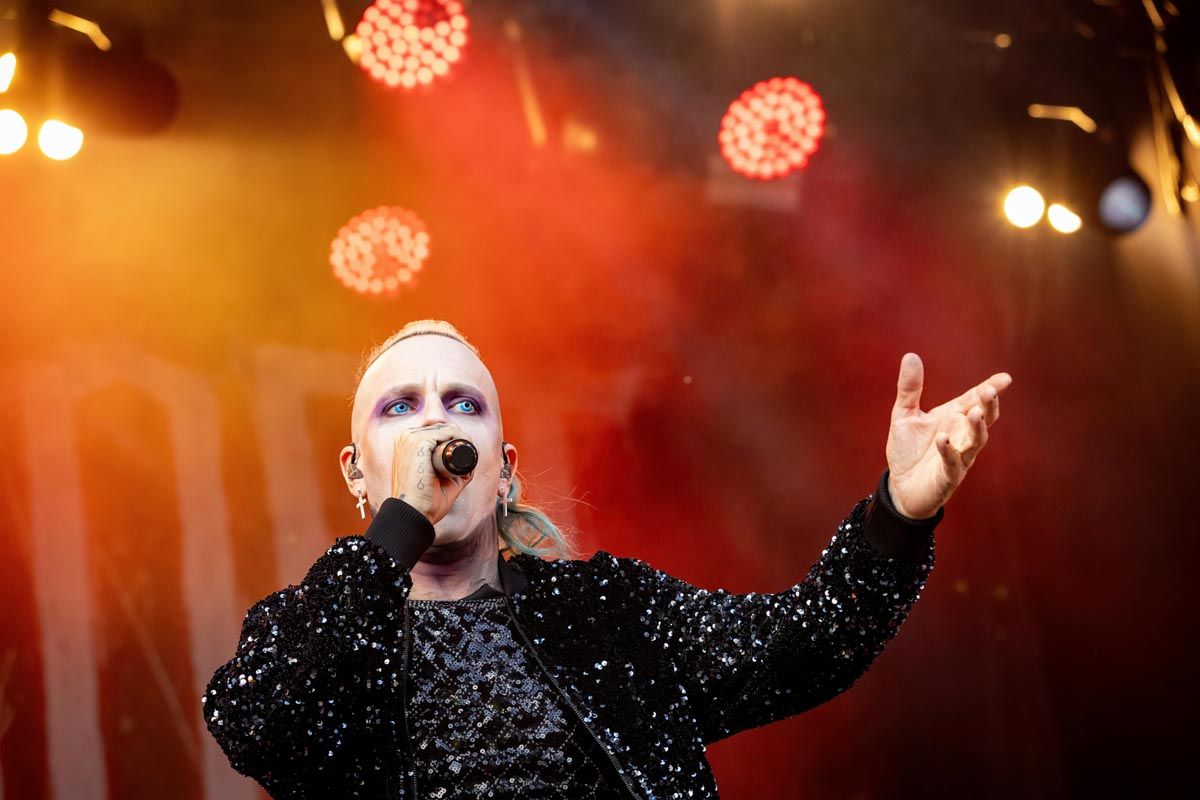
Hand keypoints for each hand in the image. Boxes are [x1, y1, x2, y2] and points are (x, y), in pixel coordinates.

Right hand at [390, 422, 473, 524]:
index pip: (433, 431)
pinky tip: (465, 445)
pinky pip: (445, 431)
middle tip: (468, 453)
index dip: (452, 438)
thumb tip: (469, 464)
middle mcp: (405, 437)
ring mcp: (410, 438)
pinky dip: (458, 436)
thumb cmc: (423, 501)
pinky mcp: (417, 441)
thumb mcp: (437, 481)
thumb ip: (452, 470)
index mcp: (405, 445)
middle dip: (457, 437)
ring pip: (444, 428)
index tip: (464, 451)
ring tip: (467, 451)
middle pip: (440, 427)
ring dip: (460, 436)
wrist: (413, 513)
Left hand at [885, 353, 1011, 518]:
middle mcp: (961, 435)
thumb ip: (909, 388)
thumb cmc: (908, 450)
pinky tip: (943, 439)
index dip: (990, 389)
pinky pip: (952, 463)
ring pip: (975, 441)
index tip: (1005, 378)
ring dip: (976, 427)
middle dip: (988, 405)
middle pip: (982, 418)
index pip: (974, 399)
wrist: (900, 487)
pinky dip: (948, 451)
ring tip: (974, 412)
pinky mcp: (947, 476)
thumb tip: (910, 355)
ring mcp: (958, 457)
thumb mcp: (904, 415)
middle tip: (990, 391)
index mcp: (953, 417)